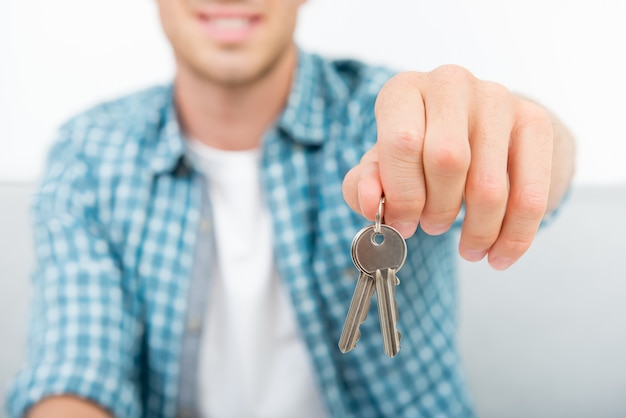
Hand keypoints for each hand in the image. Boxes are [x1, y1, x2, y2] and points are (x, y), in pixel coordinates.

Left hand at [343, 65, 553, 269]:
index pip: (402, 142)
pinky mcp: (535, 121)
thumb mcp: (382, 167)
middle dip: (437, 209)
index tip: (402, 224)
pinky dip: (514, 237)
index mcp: (404, 90)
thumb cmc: (418, 152)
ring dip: (476, 230)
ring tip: (468, 246)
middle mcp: (451, 83)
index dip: (402, 195)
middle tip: (432, 227)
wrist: (475, 132)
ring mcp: (497, 99)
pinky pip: (531, 195)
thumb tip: (370, 202)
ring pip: (489, 185)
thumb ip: (364, 186)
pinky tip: (499, 255)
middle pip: (448, 160)